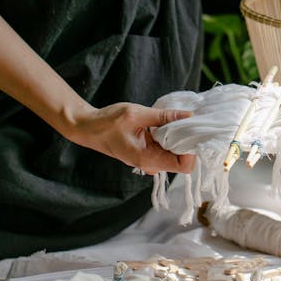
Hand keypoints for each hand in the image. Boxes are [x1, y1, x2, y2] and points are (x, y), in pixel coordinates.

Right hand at [67, 103, 195, 175]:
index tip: (191, 131)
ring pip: (175, 154)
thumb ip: (164, 116)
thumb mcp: (136, 114)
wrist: (88, 128)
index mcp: (147, 159)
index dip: (192, 150)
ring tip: (172, 119)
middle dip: (187, 141)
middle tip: (185, 120)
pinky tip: (164, 123)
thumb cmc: (107, 122)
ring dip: (178, 137)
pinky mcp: (147, 154)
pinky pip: (166, 149)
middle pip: (182, 159)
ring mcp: (148, 161)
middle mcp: (150, 164)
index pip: (183, 166)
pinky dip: (169, 137)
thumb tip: (189, 116)